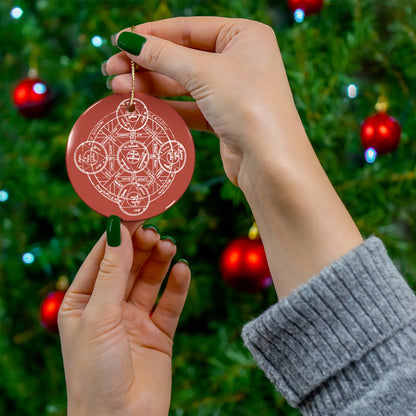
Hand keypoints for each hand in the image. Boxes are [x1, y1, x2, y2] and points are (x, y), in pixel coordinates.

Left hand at [58, 220, 190, 415]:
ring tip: (168, 246)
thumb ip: (112, 272)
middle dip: (141, 246)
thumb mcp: (99, 315)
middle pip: (128, 265)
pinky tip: (182, 270)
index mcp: (83, 302)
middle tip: (155, 231)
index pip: (101, 258)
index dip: (118, 234)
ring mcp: (135, 320)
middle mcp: (109, 308)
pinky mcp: (159, 333)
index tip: (134, 211)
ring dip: (159, 261)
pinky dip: (177, 286)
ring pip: (150, 280)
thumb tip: (118, 229)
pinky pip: (170, 303)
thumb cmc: (95, 372)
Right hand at [104, 17, 298, 185]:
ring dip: (151, 86)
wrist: (270, 162)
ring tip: (117, 89)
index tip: (119, 41)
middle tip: (111, 70)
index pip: (188, 29)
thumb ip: (164, 55)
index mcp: (244, 36)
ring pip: (184, 84)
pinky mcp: (225, 118)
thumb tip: (129, 40)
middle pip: (183, 56)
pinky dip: (166, 106)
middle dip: (146, 64)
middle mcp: (240, 60)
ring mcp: (232, 91)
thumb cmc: (247, 106)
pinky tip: (141, 106)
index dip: (151, 34)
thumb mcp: (203, 72)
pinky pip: (190, 107)